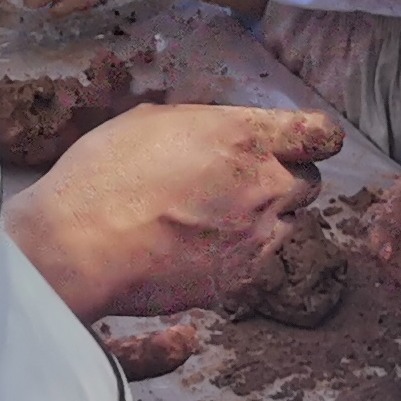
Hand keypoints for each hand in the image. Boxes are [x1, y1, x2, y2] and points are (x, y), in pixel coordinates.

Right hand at [7, 103, 346, 317]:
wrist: (79, 246)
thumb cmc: (105, 174)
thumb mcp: (152, 120)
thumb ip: (203, 124)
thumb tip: (215, 131)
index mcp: (246, 138)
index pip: (320, 134)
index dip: (314, 136)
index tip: (304, 140)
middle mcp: (264, 187)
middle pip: (309, 182)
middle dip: (284, 179)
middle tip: (242, 182)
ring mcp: (256, 238)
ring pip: (286, 224)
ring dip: (263, 218)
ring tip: (213, 218)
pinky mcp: (240, 279)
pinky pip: (257, 261)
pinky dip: (239, 254)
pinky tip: (199, 249)